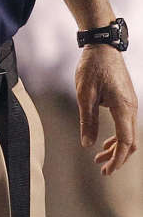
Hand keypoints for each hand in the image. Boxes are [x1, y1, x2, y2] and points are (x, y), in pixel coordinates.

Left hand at [75, 45, 137, 173]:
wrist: (103, 46)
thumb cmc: (93, 67)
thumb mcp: (84, 94)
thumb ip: (87, 120)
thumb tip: (87, 144)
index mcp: (124, 108)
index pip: (126, 142)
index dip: (117, 159)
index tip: (106, 170)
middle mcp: (131, 108)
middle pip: (130, 142)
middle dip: (117, 158)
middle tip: (101, 169)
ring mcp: (130, 104)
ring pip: (128, 134)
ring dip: (116, 148)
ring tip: (99, 158)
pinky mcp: (126, 100)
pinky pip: (125, 124)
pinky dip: (117, 136)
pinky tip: (104, 142)